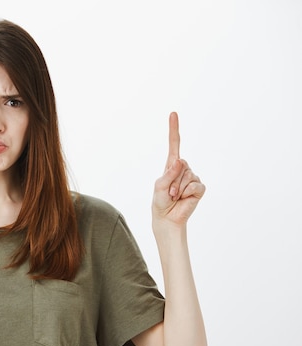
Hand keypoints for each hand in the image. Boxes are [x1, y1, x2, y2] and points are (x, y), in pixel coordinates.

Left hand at [152, 112, 204, 227]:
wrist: (168, 217)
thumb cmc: (161, 201)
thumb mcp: (160, 186)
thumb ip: (169, 174)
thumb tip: (180, 160)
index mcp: (171, 165)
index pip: (174, 144)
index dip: (174, 129)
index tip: (173, 114)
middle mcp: (183, 168)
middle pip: (180, 164)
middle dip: (173, 181)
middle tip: (170, 192)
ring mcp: (193, 177)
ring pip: (188, 176)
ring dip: (179, 189)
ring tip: (175, 196)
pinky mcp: (200, 188)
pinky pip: (196, 186)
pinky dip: (188, 194)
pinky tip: (184, 199)